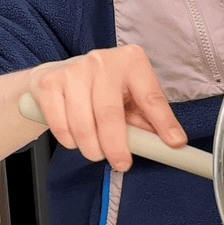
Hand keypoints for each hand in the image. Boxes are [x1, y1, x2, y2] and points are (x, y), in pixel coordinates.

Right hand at [30, 44, 186, 171]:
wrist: (61, 73)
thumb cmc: (106, 90)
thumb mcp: (133, 97)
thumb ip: (150, 119)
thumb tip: (171, 144)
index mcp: (132, 61)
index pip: (151, 97)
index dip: (163, 123)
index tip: (174, 144)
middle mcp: (103, 61)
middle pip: (110, 113)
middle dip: (115, 146)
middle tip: (121, 163)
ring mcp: (74, 70)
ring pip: (83, 123)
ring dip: (91, 148)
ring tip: (97, 153)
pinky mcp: (50, 83)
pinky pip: (60, 124)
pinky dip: (69, 141)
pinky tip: (76, 140)